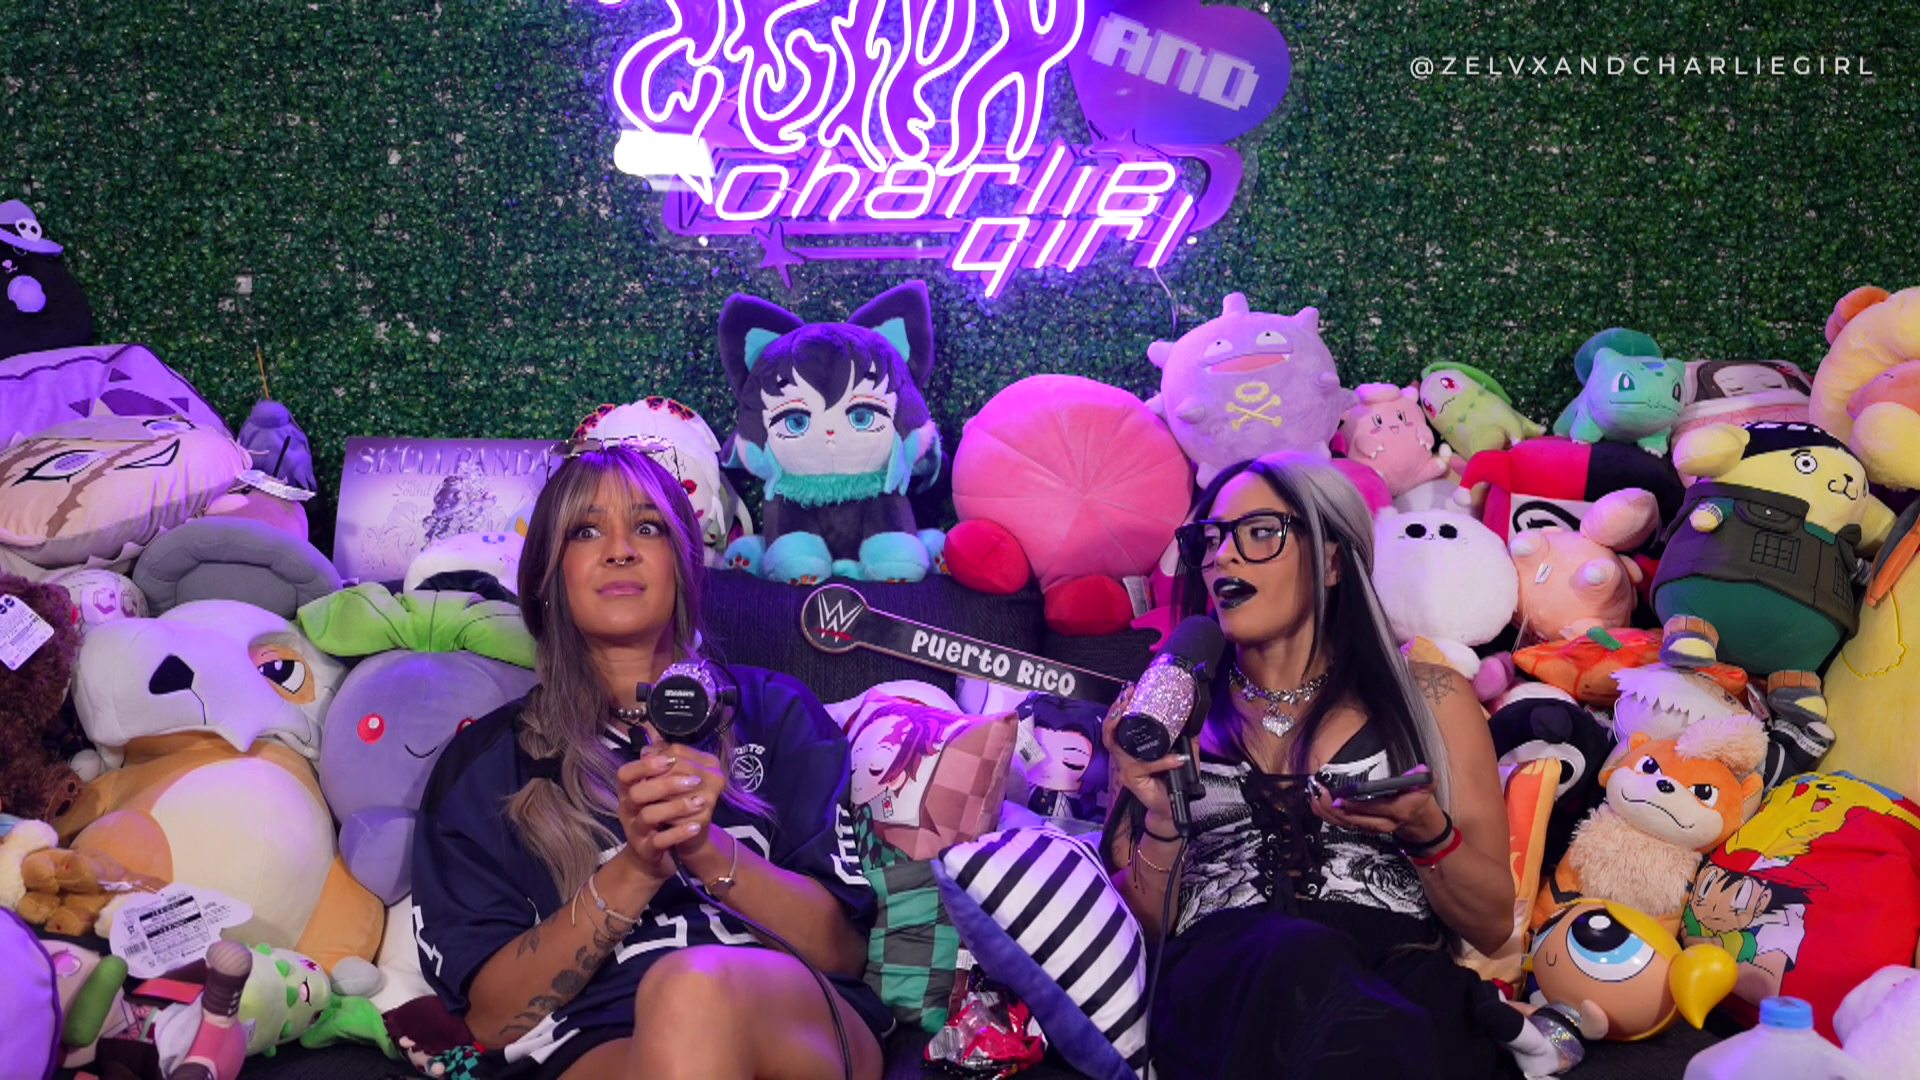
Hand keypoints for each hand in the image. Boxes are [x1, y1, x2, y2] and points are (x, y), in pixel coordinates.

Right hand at [614, 746, 724, 879]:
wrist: (649, 855)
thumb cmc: (655, 815)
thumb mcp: (656, 790)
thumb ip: (660, 768)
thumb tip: (664, 742)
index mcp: (628, 790)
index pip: (625, 773)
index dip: (646, 765)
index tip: (670, 759)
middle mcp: (627, 808)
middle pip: (638, 792)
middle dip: (667, 784)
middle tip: (694, 780)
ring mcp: (635, 830)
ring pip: (649, 816)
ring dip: (677, 807)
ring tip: (702, 802)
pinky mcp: (647, 849)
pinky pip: (660, 841)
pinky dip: (679, 833)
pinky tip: (697, 825)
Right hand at [1101, 684, 1185, 832]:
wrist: (1171, 807)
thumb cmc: (1172, 782)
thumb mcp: (1182, 754)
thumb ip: (1185, 738)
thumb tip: (1192, 716)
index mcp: (1133, 749)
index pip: (1118, 725)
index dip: (1119, 708)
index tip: (1130, 691)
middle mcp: (1125, 758)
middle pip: (1110, 733)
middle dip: (1115, 711)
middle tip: (1126, 696)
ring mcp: (1127, 769)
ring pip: (1119, 747)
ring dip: (1123, 726)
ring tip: (1126, 711)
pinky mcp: (1134, 781)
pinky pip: (1145, 767)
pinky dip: (1161, 762)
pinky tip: (1175, 758)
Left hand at [1309, 765, 1447, 845]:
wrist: (1416, 818)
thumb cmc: (1416, 798)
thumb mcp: (1425, 787)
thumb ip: (1425, 779)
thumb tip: (1425, 771)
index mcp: (1397, 812)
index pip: (1375, 809)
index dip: (1356, 805)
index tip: (1339, 797)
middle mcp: (1382, 823)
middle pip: (1354, 819)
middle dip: (1334, 808)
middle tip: (1319, 793)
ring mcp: (1370, 826)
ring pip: (1345, 823)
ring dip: (1326, 811)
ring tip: (1313, 796)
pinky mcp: (1361, 826)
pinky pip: (1341, 823)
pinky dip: (1327, 814)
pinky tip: (1315, 803)